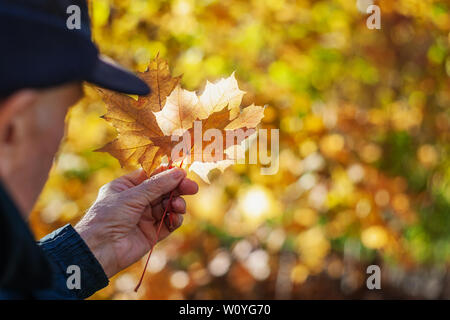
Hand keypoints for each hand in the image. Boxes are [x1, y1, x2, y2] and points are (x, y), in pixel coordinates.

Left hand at [75, 167, 197, 277]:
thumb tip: (179, 172)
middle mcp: (136, 201)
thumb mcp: (132, 196)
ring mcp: (145, 217)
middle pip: (163, 190)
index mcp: (126, 187)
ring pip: (168, 206)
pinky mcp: (152, 233)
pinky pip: (169, 223)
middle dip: (178, 188)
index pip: (152, 175)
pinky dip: (175, 219)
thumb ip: (157, 185)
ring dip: (176, 204)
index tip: (182, 172)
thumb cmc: (108, 217)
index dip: (167, 173)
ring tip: (178, 206)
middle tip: (192, 188)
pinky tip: (175, 217)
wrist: (99, 250)